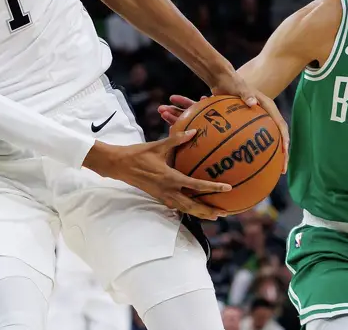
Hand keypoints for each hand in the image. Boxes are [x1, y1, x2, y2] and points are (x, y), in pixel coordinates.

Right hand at [83, 132, 231, 220]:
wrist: (119, 165)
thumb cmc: (138, 154)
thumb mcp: (158, 145)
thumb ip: (177, 139)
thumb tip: (194, 131)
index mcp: (170, 178)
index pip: (196, 185)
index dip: (213, 187)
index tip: (227, 188)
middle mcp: (168, 190)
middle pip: (192, 206)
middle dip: (208, 211)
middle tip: (224, 212)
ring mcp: (162, 196)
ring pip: (185, 209)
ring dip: (199, 212)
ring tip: (213, 215)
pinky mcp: (158, 197)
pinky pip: (176, 206)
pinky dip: (187, 209)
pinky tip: (193, 208)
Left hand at [159, 91, 290, 173]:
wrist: (221, 79)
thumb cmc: (230, 81)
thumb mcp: (238, 86)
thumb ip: (245, 93)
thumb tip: (253, 103)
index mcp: (267, 106)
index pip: (280, 124)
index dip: (285, 139)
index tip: (285, 153)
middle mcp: (265, 114)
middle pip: (278, 136)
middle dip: (282, 154)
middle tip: (281, 170)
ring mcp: (257, 120)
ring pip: (266, 140)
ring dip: (269, 156)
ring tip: (269, 173)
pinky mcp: (247, 123)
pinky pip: (252, 139)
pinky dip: (252, 150)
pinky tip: (246, 164)